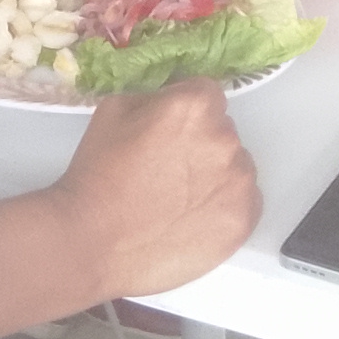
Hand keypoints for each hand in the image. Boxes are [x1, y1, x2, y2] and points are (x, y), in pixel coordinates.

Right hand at [53, 78, 260, 298]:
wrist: (95, 245)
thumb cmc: (97, 178)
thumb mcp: (113, 112)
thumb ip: (154, 97)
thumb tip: (172, 100)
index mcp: (194, 106)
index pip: (205, 93)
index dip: (184, 112)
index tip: (167, 132)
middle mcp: (225, 139)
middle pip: (221, 130)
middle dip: (199, 142)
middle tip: (166, 169)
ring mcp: (239, 181)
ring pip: (234, 166)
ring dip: (214, 174)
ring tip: (177, 200)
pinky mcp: (244, 219)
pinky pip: (243, 200)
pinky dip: (222, 205)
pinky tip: (191, 218)